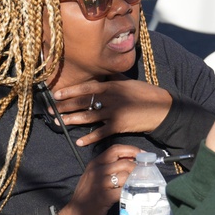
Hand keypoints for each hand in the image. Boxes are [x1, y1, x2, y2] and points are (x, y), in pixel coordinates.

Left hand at [51, 77, 172, 146]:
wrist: (163, 109)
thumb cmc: (146, 94)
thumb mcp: (128, 82)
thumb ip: (114, 79)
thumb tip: (104, 73)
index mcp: (111, 86)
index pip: (86, 88)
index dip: (70, 91)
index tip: (56, 95)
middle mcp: (110, 97)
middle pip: (83, 102)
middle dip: (65, 106)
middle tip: (51, 111)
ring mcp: (114, 112)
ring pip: (88, 116)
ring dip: (72, 120)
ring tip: (60, 123)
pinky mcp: (119, 125)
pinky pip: (101, 132)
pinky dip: (90, 138)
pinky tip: (79, 142)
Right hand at [55, 144, 140, 214]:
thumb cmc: (87, 197)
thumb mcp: (93, 178)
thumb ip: (107, 169)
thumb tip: (129, 163)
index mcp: (94, 164)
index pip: (115, 149)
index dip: (132, 150)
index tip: (142, 155)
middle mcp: (96, 171)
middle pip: (123, 162)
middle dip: (138, 167)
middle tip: (145, 173)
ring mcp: (100, 184)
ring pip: (125, 175)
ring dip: (136, 179)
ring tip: (142, 184)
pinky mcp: (104, 197)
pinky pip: (122, 190)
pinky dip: (131, 191)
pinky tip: (134, 194)